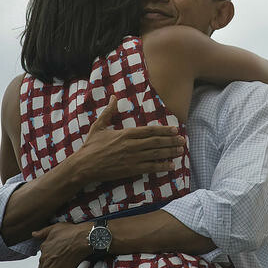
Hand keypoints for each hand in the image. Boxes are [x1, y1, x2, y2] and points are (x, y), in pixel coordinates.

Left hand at [31, 222, 92, 267]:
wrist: (82, 239)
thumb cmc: (72, 232)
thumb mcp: (55, 228)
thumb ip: (42, 232)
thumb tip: (33, 234)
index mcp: (44, 247)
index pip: (42, 258)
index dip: (46, 261)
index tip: (50, 263)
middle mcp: (44, 257)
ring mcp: (48, 266)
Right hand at [70, 95, 185, 183]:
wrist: (84, 165)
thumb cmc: (91, 146)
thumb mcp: (99, 126)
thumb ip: (109, 112)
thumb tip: (113, 97)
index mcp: (125, 133)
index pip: (150, 130)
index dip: (164, 129)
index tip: (175, 129)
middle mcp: (131, 145)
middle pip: (156, 141)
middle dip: (171, 141)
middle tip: (183, 140)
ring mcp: (132, 158)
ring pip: (156, 154)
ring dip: (170, 152)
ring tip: (180, 151)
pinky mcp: (131, 169)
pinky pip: (150, 167)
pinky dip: (162, 166)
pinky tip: (171, 165)